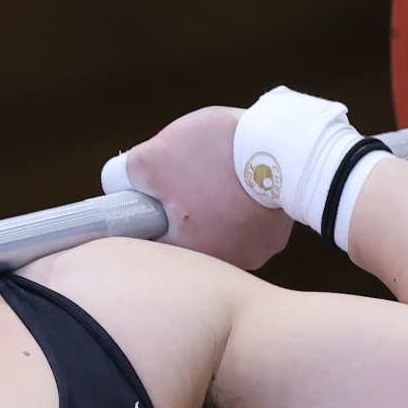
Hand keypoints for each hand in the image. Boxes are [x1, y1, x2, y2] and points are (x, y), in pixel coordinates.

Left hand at [122, 106, 292, 270]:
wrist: (286, 145)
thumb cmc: (215, 154)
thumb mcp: (151, 158)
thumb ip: (127, 176)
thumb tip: (121, 185)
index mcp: (190, 250)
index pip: (153, 245)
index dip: (146, 218)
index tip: (145, 200)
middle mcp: (225, 262)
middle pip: (187, 238)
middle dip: (180, 210)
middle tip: (180, 179)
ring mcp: (255, 251)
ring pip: (219, 231)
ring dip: (213, 207)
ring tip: (213, 174)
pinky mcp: (275, 235)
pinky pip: (246, 222)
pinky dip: (240, 204)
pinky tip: (238, 179)